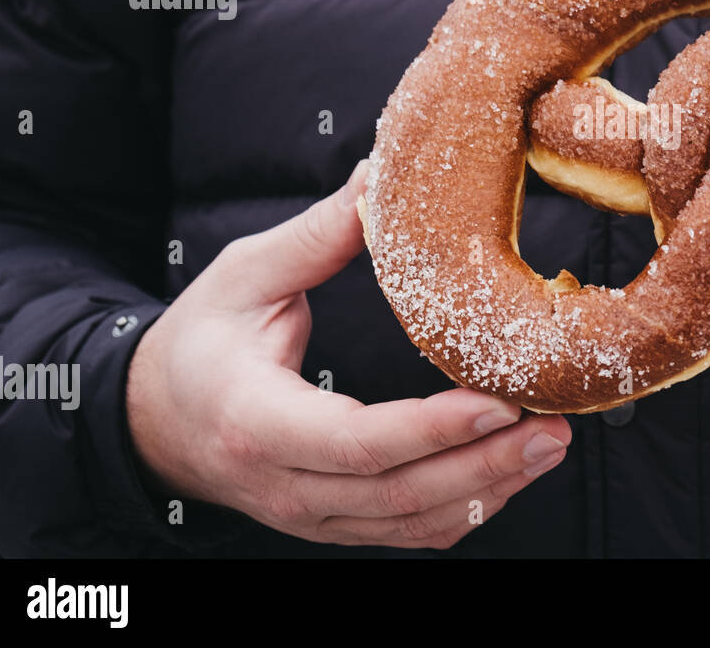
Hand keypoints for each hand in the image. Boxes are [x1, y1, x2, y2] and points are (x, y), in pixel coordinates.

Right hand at [126, 161, 570, 548]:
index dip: (434, 429)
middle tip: (553, 427)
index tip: (499, 401)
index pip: (356, 442)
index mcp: (256, 422)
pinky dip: (464, 509)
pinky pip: (407, 532)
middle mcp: (285, 484)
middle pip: (399, 493)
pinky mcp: (334, 522)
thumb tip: (381, 178)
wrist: (156, 420)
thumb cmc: (199, 344)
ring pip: (411, 522)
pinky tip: (508, 474)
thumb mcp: (243, 276)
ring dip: (488, 488)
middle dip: (485, 464)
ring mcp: (311, 515)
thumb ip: (318, 235)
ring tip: (550, 445)